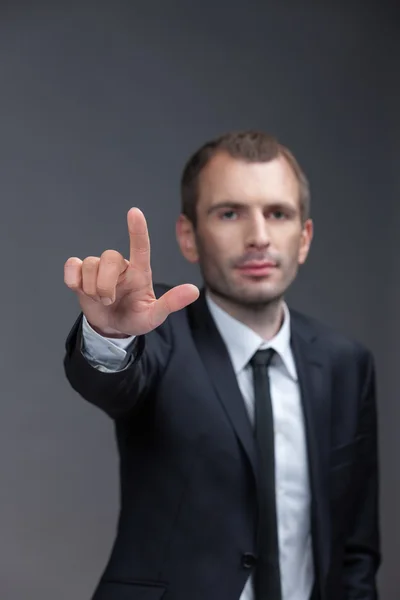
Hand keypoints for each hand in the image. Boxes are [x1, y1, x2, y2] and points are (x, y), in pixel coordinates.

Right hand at [64, 208, 198, 336]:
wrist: (112, 328)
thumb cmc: (135, 318)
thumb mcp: (154, 315)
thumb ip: (171, 303)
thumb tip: (194, 291)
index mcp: (139, 272)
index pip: (140, 247)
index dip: (137, 230)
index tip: (134, 212)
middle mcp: (120, 266)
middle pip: (108, 258)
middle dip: (105, 284)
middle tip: (109, 301)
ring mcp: (99, 269)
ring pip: (90, 264)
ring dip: (92, 288)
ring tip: (100, 301)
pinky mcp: (81, 274)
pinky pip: (72, 265)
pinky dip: (72, 278)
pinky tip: (78, 288)